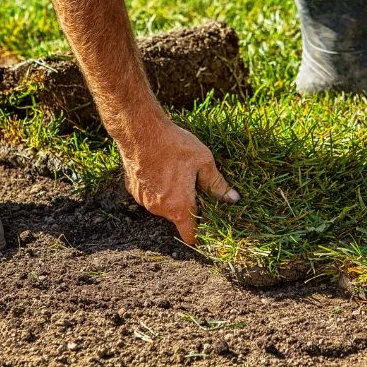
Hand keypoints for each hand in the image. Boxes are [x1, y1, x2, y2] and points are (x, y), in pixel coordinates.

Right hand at [120, 119, 239, 244]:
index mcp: (179, 206)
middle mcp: (159, 209)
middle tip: (195, 185)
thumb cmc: (174, 145)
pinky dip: (157, 188)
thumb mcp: (203, 162)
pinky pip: (150, 195)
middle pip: (178, 217)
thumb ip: (217, 184)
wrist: (139, 130)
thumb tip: (233, 199)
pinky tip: (161, 168)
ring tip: (176, 172)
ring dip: (172, 196)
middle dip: (187, 206)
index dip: (200, 234)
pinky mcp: (133, 190)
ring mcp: (144, 201)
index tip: (207, 225)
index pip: (190, 235)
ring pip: (163, 206)